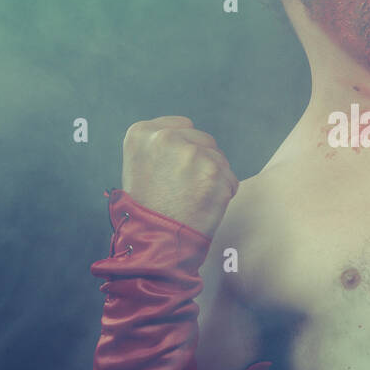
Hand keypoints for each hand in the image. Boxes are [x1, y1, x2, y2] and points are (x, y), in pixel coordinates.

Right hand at [121, 116, 238, 238]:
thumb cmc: (146, 209)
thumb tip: (188, 133)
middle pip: (203, 140)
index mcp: (142, 134)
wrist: (155, 242)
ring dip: (212, 178)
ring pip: (219, 159)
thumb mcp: (139, 166)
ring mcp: (191, 154)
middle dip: (200, 163)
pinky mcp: (213, 171)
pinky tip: (203, 207)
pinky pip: (230, 179)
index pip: (182, 126)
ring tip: (191, 200)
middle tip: (183, 190)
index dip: (182, 151)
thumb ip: (161, 146)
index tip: (172, 172)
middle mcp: (165, 138)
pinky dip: (223, 194)